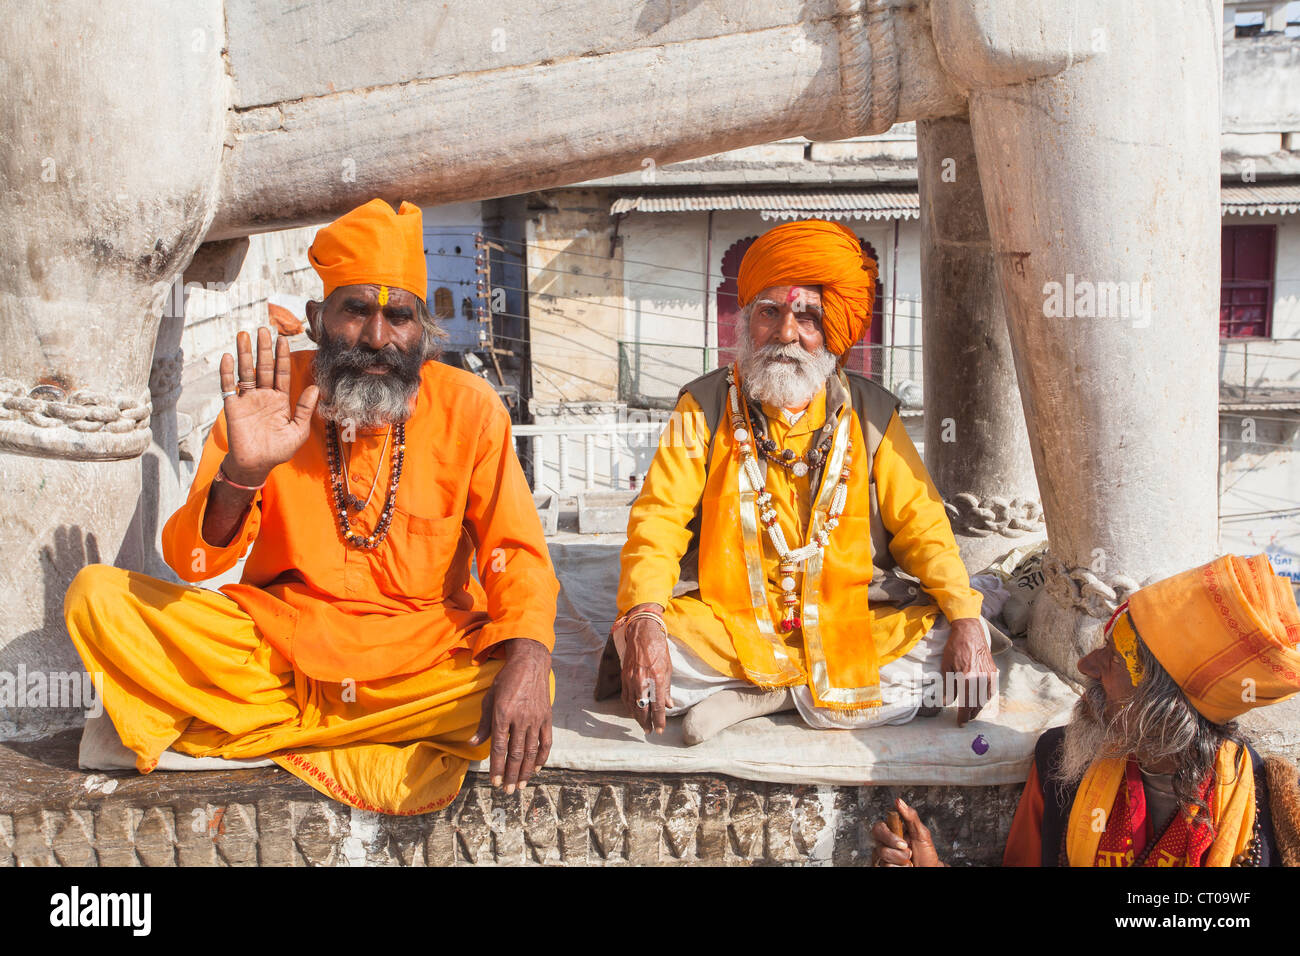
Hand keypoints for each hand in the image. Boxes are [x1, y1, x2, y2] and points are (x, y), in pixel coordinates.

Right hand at [219, 327, 318, 485]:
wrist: (256, 465)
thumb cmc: (278, 450)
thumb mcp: (298, 430)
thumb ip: (304, 409)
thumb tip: (315, 388)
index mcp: (280, 400)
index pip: (281, 373)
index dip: (282, 356)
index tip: (283, 339)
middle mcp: (263, 396)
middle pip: (263, 367)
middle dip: (264, 349)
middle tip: (263, 329)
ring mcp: (247, 399)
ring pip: (246, 371)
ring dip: (245, 354)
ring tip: (243, 335)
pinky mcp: (233, 406)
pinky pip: (229, 386)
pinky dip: (227, 372)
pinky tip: (227, 357)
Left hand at [469, 638, 551, 793]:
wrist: (530, 663)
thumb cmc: (506, 680)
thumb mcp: (489, 698)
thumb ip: (483, 724)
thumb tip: (473, 744)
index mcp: (502, 714)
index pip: (499, 748)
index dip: (496, 768)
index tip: (494, 782)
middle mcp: (520, 718)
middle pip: (516, 754)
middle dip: (511, 775)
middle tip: (508, 791)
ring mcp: (536, 718)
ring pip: (531, 752)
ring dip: (526, 771)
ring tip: (521, 785)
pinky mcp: (547, 717)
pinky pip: (546, 742)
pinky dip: (542, 757)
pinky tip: (537, 768)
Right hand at [620, 603, 672, 735]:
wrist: (642, 633)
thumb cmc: (658, 648)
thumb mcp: (668, 668)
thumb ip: (667, 688)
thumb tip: (668, 705)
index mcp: (657, 678)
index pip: (657, 706)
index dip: (659, 720)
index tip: (660, 729)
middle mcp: (642, 681)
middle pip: (642, 709)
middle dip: (646, 722)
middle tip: (650, 731)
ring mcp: (631, 679)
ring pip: (632, 704)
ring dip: (637, 717)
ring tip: (643, 724)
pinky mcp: (624, 676)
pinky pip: (625, 696)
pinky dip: (629, 706)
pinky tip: (633, 711)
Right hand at [870, 798, 943, 866]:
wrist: (929, 868)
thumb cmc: (925, 851)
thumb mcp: (922, 833)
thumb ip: (911, 816)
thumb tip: (899, 802)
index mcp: (892, 830)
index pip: (878, 828)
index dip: (889, 836)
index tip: (904, 843)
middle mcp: (885, 842)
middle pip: (878, 844)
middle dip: (896, 852)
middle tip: (909, 853)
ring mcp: (883, 856)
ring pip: (883, 857)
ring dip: (900, 861)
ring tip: (909, 861)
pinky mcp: (884, 866)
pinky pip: (884, 867)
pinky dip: (898, 868)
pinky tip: (904, 866)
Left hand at [942, 616, 997, 725]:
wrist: (969, 632)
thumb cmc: (954, 648)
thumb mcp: (946, 667)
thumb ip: (948, 686)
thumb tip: (947, 702)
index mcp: (968, 679)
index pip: (967, 705)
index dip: (963, 716)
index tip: (960, 723)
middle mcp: (981, 679)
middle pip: (978, 704)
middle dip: (971, 714)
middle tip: (965, 719)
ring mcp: (989, 676)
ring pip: (986, 699)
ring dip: (978, 707)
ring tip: (971, 711)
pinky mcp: (993, 672)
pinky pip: (990, 690)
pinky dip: (985, 697)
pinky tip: (979, 699)